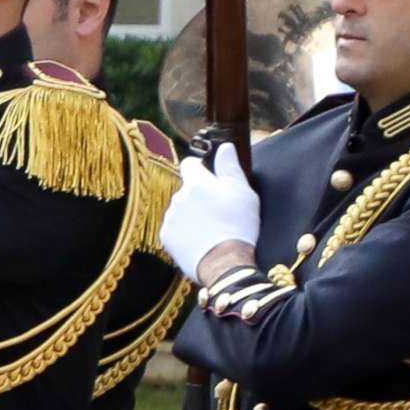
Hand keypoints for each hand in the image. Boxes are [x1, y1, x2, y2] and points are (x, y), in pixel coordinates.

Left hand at [158, 144, 261, 281]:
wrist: (224, 262)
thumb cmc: (238, 225)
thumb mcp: (242, 191)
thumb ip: (230, 166)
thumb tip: (225, 147)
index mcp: (196, 183)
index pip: (189, 163)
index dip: (199, 167)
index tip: (208, 175)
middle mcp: (178, 197)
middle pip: (186, 190)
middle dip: (197, 195)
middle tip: (216, 209)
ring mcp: (170, 218)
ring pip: (179, 209)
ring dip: (190, 213)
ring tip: (209, 228)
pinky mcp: (166, 237)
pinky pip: (174, 228)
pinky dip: (183, 231)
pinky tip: (199, 239)